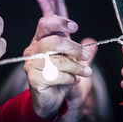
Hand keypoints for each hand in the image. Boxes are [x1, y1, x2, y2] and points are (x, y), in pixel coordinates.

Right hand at [35, 0, 97, 121]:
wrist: (53, 99)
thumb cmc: (61, 75)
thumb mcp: (72, 59)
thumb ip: (79, 49)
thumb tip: (91, 40)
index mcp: (40, 39)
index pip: (45, 24)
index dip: (60, 23)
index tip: (75, 27)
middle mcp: (33, 50)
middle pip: (54, 41)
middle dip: (74, 48)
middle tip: (86, 55)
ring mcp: (31, 64)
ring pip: (58, 60)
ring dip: (76, 67)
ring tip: (85, 72)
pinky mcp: (33, 78)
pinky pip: (56, 75)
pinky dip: (69, 78)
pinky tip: (73, 80)